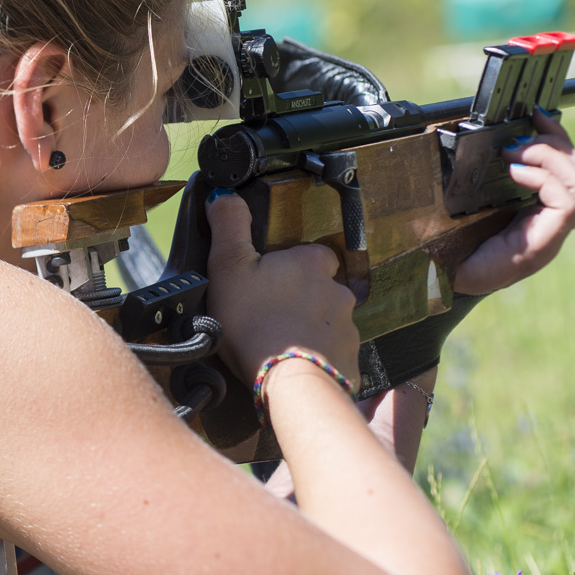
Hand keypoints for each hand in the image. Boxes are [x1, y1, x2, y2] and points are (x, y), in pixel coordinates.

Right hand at [204, 192, 360, 383]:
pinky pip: (334, 356)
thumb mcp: (229, 266)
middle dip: (303, 300)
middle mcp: (338, 291)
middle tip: (271, 317)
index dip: (291, 266)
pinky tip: (296, 367)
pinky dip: (318, 359)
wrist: (288, 379)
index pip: (311, 255)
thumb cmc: (254, 321)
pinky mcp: (351, 360)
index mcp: (312, 263)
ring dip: (310, 330)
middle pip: (322, 289)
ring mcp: (348, 327)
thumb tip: (224, 195)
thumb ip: (229, 226)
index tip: (270, 282)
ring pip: (329, 323)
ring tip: (281, 346)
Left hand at [452, 109, 574, 295]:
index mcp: (540, 210)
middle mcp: (553, 221)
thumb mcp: (466, 201)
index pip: (571, 168)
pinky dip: (545, 178)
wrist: (439, 282)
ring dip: (552, 158)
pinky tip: (516, 175)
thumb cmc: (452, 244)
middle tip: (518, 142)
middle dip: (557, 145)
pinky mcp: (547, 243)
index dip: (559, 138)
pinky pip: (569, 200)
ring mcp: (552, 232)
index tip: (535, 116)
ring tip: (516, 156)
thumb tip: (464, 131)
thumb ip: (476, 173)